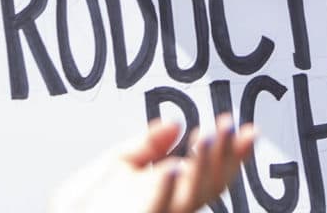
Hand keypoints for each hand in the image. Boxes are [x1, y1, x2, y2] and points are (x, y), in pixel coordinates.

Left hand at [50, 117, 253, 212]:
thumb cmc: (85, 204)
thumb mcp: (117, 163)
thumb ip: (146, 145)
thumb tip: (176, 123)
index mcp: (168, 188)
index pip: (209, 170)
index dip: (230, 150)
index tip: (242, 127)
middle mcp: (169, 203)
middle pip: (211, 184)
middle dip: (225, 155)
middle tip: (232, 127)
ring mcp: (157, 212)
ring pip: (192, 195)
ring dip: (202, 166)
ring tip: (206, 137)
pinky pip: (157, 207)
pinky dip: (166, 189)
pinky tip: (172, 168)